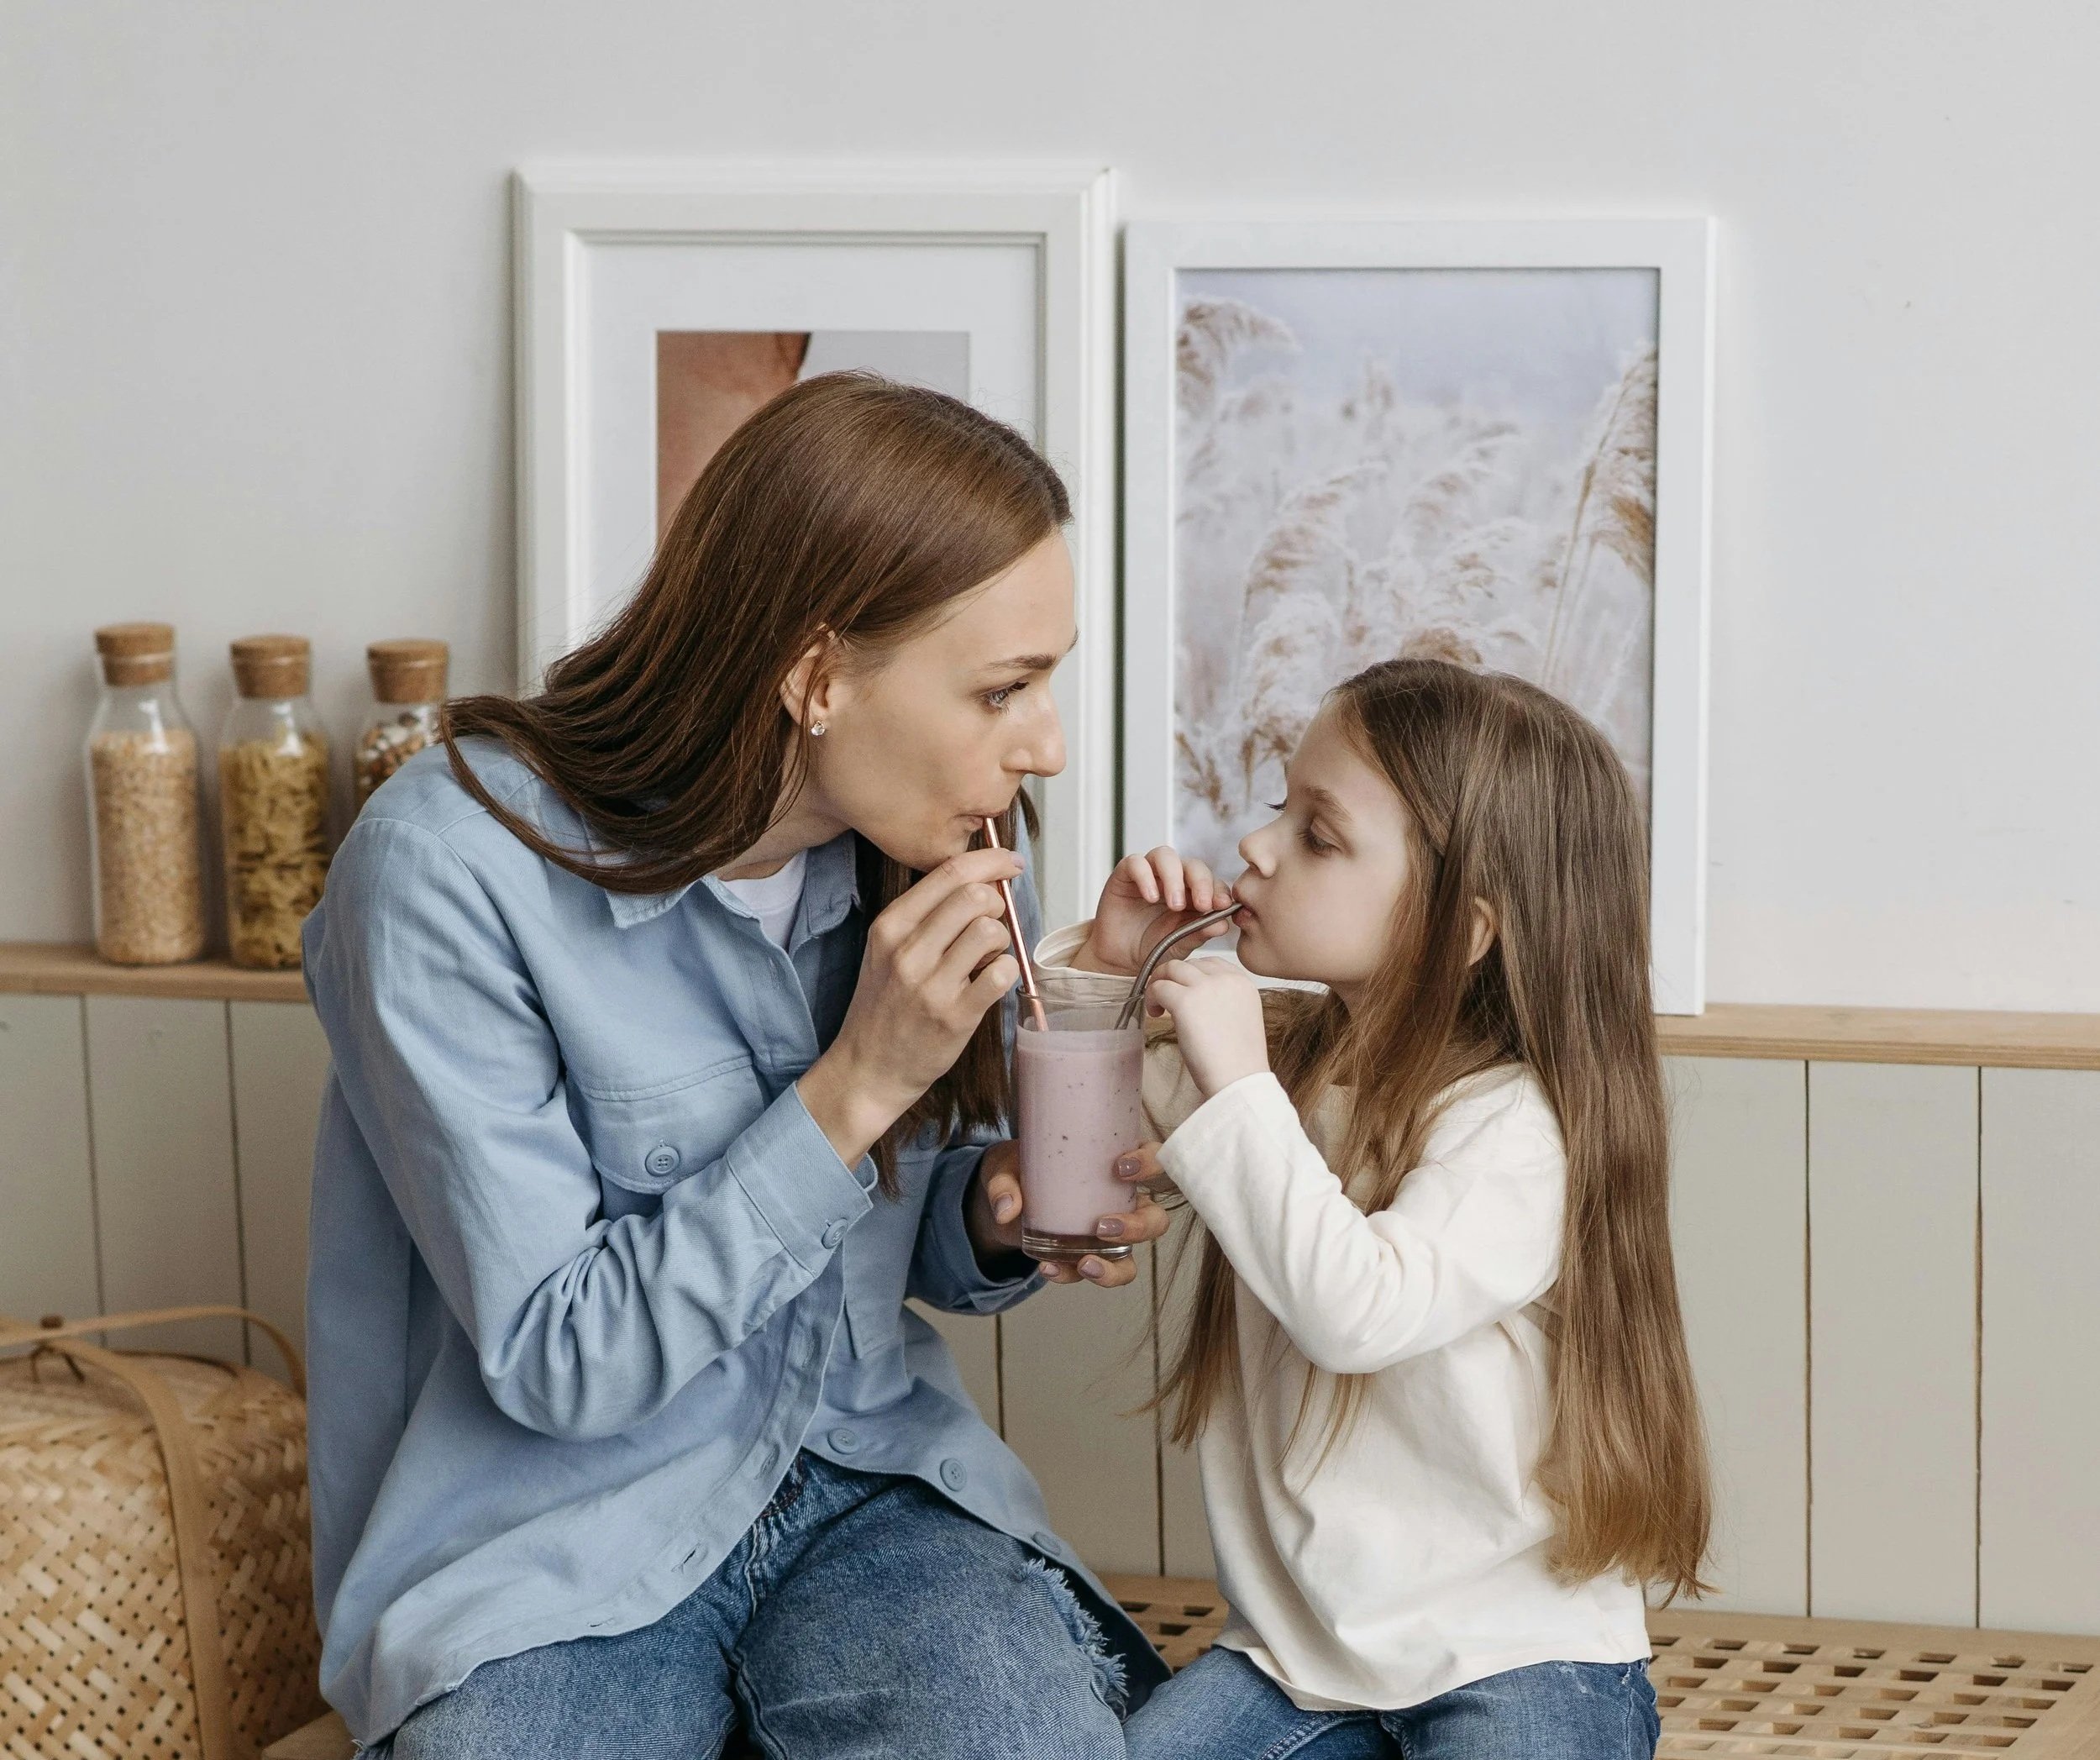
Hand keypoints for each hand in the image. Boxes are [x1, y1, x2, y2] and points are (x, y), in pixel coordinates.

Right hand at [798, 848, 1023, 1165]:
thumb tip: (982, 881)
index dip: (990, 860)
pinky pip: (1002, 973)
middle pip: (975, 896)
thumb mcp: (887, 951)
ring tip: (986, 959)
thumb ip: (926, 916)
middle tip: (992, 924)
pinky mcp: (955, 1016)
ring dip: (1002, 941)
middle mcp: (907, 951)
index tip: (1010, 863)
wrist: (867, 1069)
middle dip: (997, 903)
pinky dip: (1007, 972)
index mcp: (890, 926)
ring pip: (991, 931)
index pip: (949, 873)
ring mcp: (931, 985)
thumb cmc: (885, 1006)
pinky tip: (992, 982)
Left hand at [966, 1140, 1170, 1287]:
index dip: (1149, 1164)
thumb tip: (1008, 1209)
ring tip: (1084, 1264)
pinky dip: (1072, 1275)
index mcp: (1114, 1165)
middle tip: (1102, 1226)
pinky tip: (1049, 1268)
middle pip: (1155, 1219)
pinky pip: (1093, 1274)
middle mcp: (1121, 1203)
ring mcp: (1108, 1236)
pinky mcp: (1087, 1258)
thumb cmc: (1019, 1170)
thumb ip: (1004, 1184)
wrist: (1005, 1199)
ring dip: (1113, 1269)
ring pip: (1131, 1260)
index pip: (1153, 1159)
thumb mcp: (1007, 1167)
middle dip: (1138, 1227)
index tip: (1120, 1168)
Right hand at [1076, 846, 1234, 975]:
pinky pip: (1136, 862)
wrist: (1121, 958)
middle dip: (1201, 882)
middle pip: (1192, 865)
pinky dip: (1145, 876)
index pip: (1211, 881)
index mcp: (1192, 892)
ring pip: (1166, 856)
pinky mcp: (1125, 874)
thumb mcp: (1181, 944)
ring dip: (1174, 877)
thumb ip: (1201, 932)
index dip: (1219, 890)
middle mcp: (1173, 878)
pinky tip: (1151, 897)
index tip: (1223, 905)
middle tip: (1203, 905)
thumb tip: (1224, 924)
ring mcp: (1149, 873)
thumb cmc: (1153, 947)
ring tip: (1175, 905)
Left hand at [1145, 958, 1268, 1097]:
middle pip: (1190, 963)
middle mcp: (1226, 979)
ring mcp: (1205, 987)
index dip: (1193, 975)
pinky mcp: (1185, 1000)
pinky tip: (1154, 1014)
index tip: (1184, 989)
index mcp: (1243, 983)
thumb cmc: (1239, 1062)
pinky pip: (1159, 987)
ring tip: (1158, 1005)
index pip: (1212, 963)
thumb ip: (1225, 1002)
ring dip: (1160, 983)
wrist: (1239, 1080)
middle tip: (1166, 998)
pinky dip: (1151, 998)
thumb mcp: (1241, 1019)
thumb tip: (1197, 1000)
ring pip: (1172, 969)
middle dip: (1174, 977)